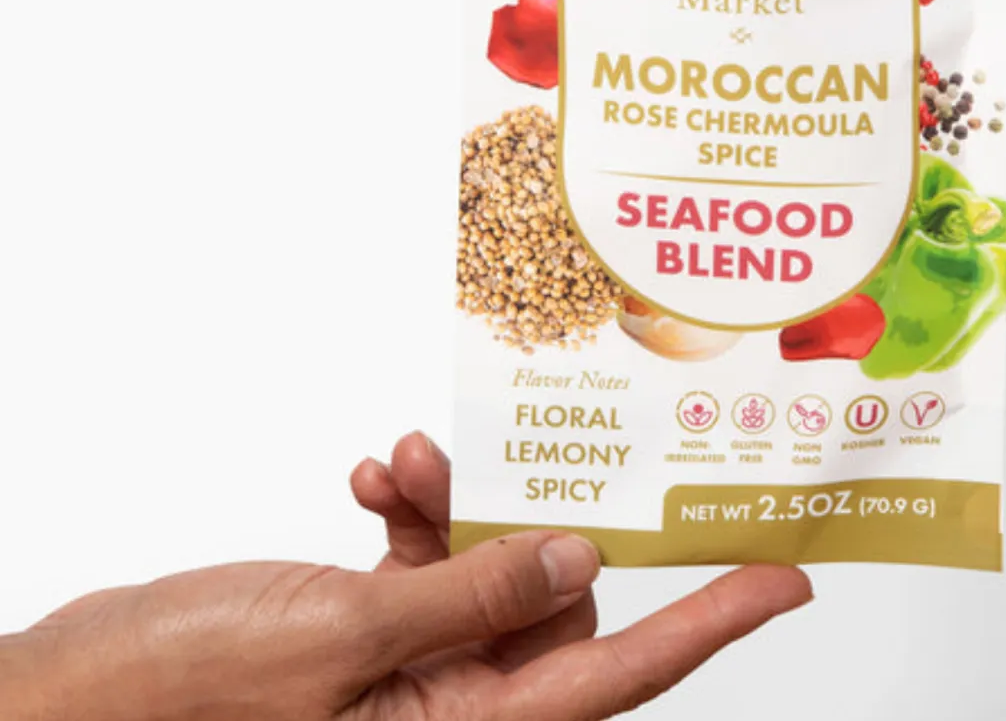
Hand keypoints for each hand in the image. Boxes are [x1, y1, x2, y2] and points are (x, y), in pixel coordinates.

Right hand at [1, 431, 810, 720]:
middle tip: (476, 461)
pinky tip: (368, 478)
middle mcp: (450, 711)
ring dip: (451, 503)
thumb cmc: (176, 698)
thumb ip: (468, 597)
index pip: (620, 678)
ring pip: (481, 570)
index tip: (784, 577)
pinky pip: (422, 567)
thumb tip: (579, 562)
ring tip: (401, 460)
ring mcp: (409, 674)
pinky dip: (405, 514)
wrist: (65, 699)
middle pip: (550, 604)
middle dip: (526, 521)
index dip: (712, 624)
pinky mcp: (367, 638)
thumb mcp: (340, 642)